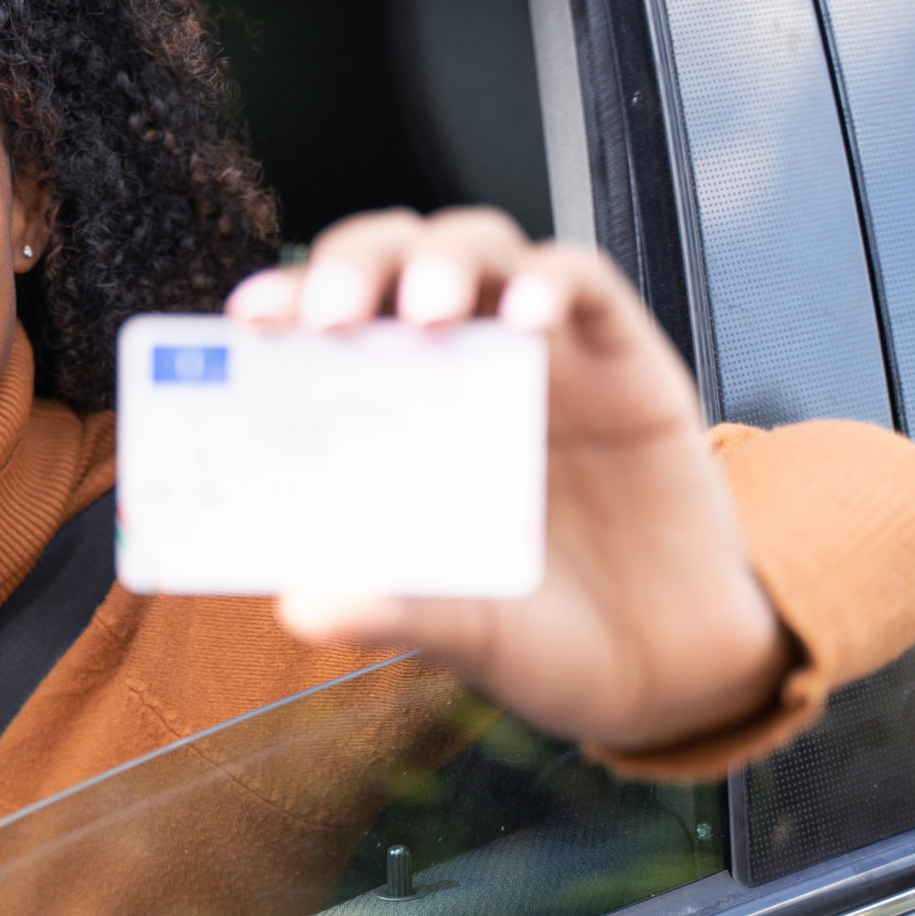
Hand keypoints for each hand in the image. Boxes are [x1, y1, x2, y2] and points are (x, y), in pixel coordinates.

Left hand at [227, 207, 790, 750]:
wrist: (665, 667)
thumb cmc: (542, 633)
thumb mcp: (460, 633)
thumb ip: (391, 611)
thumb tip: (301, 605)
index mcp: (393, 416)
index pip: (326, 325)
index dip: (287, 302)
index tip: (248, 319)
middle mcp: (457, 366)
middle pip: (394, 260)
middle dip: (355, 267)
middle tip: (332, 315)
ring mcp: (540, 352)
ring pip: (481, 248)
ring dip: (444, 262)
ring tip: (427, 310)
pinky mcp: (623, 356)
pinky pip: (584, 283)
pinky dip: (551, 281)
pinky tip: (527, 317)